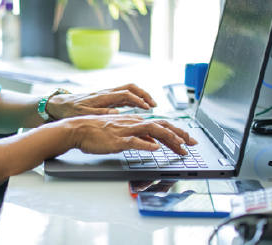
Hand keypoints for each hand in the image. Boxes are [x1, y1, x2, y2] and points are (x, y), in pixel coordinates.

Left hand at [46, 83, 157, 119]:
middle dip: (144, 94)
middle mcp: (107, 93)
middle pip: (130, 87)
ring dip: (141, 96)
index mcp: (103, 96)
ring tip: (151, 106)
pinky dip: (134, 100)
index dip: (138, 100)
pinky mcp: (106, 98)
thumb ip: (100, 114)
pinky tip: (139, 107)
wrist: (60, 105)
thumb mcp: (83, 114)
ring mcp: (107, 94)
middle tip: (154, 104)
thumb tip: (116, 113)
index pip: (126, 94)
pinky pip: (124, 96)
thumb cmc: (70, 110)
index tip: (147, 108)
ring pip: (128, 90)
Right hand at [58, 115, 197, 155]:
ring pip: (152, 131)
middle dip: (180, 135)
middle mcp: (133, 123)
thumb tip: (154, 144)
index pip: (160, 124)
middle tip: (193, 144)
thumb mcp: (122, 133)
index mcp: (134, 121)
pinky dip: (146, 145)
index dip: (176, 132)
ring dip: (169, 139)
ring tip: (181, 147)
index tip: (188, 141)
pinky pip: (133, 141)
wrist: (78, 129)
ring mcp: (125, 130)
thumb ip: (139, 137)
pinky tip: (155, 150)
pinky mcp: (116, 140)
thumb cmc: (97, 132)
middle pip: (161, 126)